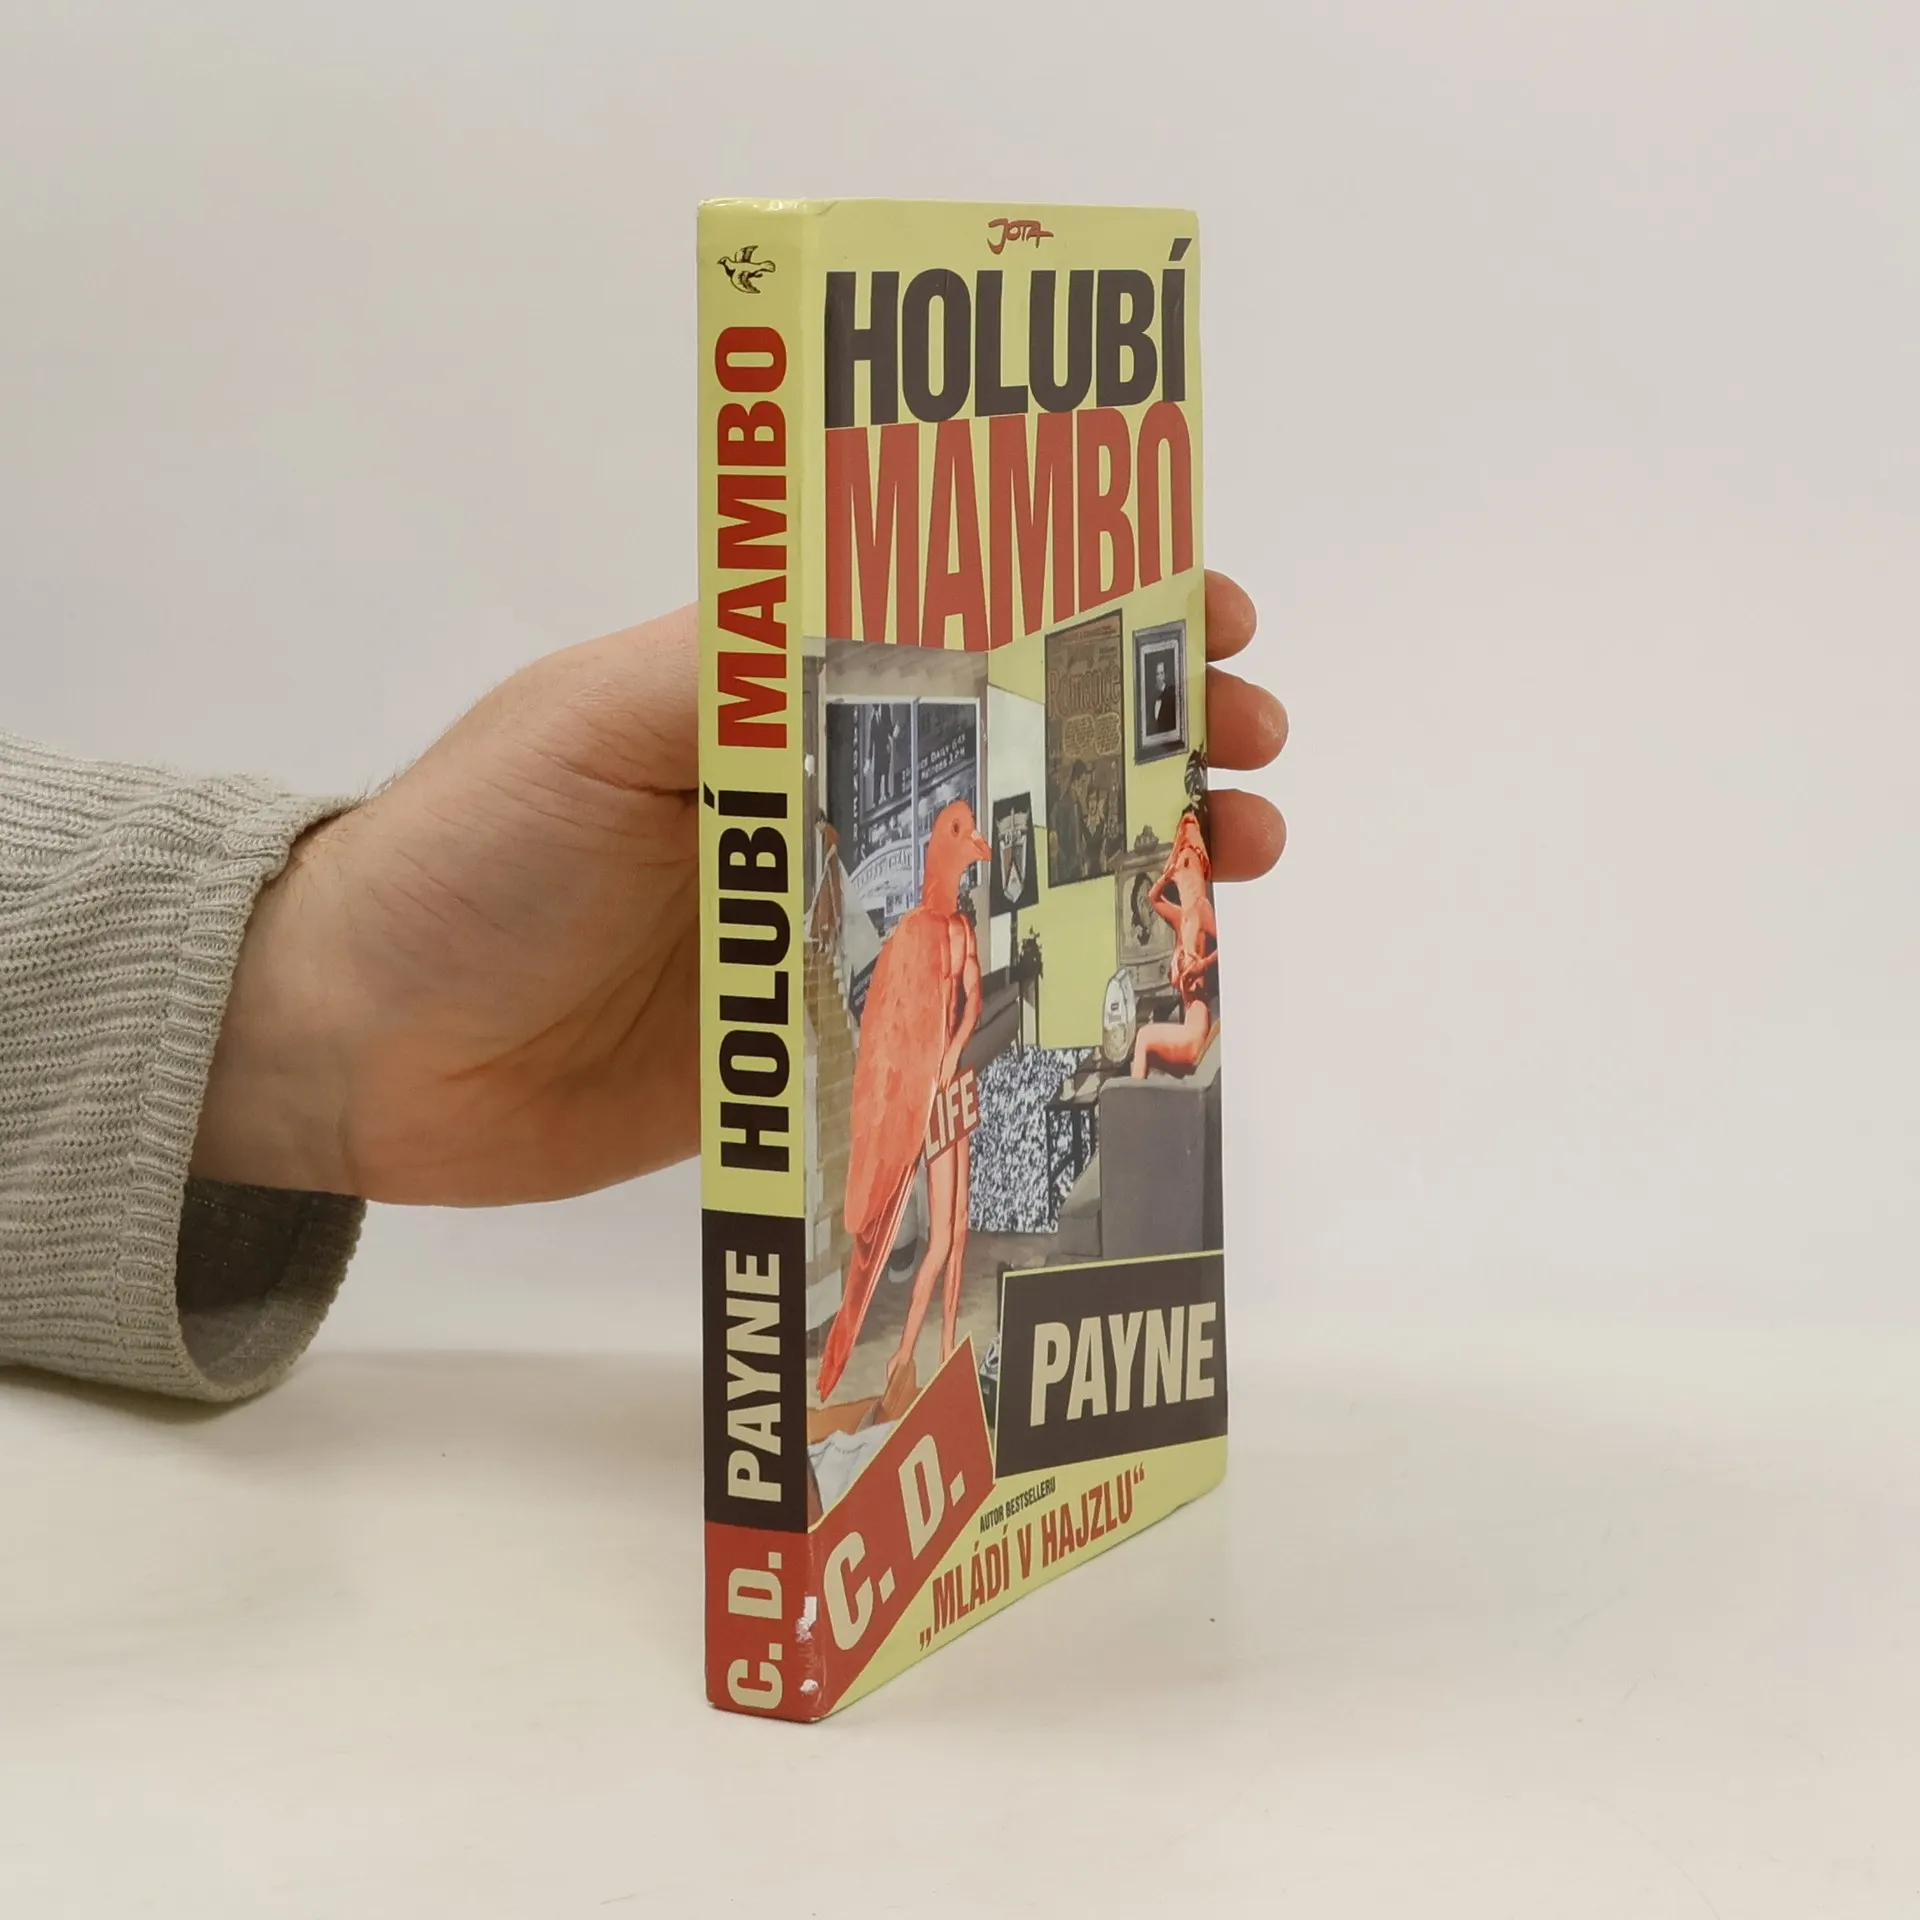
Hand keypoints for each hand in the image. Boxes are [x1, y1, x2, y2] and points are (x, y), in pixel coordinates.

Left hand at [193, 572, 1287, 1203]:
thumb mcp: (598, 719)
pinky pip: (961, 1015)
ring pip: (1016, 883)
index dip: (1086, 613)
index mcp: (775, 698)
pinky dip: (1056, 1001)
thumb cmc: (468, 852)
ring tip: (1234, 863)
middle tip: (1245, 746)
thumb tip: (918, 605)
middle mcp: (819, 804)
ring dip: (1134, 866)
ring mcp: (832, 928)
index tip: (1199, 612)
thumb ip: (746, 663)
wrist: (370, 1048)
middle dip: (1147, 741)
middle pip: (1020, 757)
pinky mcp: (825, 1047)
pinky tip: (1136, 995)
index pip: (961, 629)